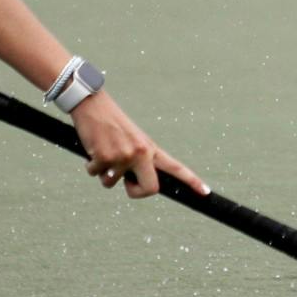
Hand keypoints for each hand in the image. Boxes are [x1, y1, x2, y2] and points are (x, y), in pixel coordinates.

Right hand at [71, 91, 207, 197]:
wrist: (92, 103)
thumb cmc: (111, 123)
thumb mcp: (133, 139)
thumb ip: (139, 160)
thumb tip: (134, 183)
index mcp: (150, 148)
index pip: (176, 167)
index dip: (192, 181)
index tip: (206, 192)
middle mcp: (141, 152)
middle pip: (150, 189)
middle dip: (135, 192)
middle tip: (126, 182)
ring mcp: (124, 155)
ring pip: (111, 183)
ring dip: (103, 172)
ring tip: (101, 151)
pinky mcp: (105, 157)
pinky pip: (95, 174)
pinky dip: (90, 165)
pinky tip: (92, 147)